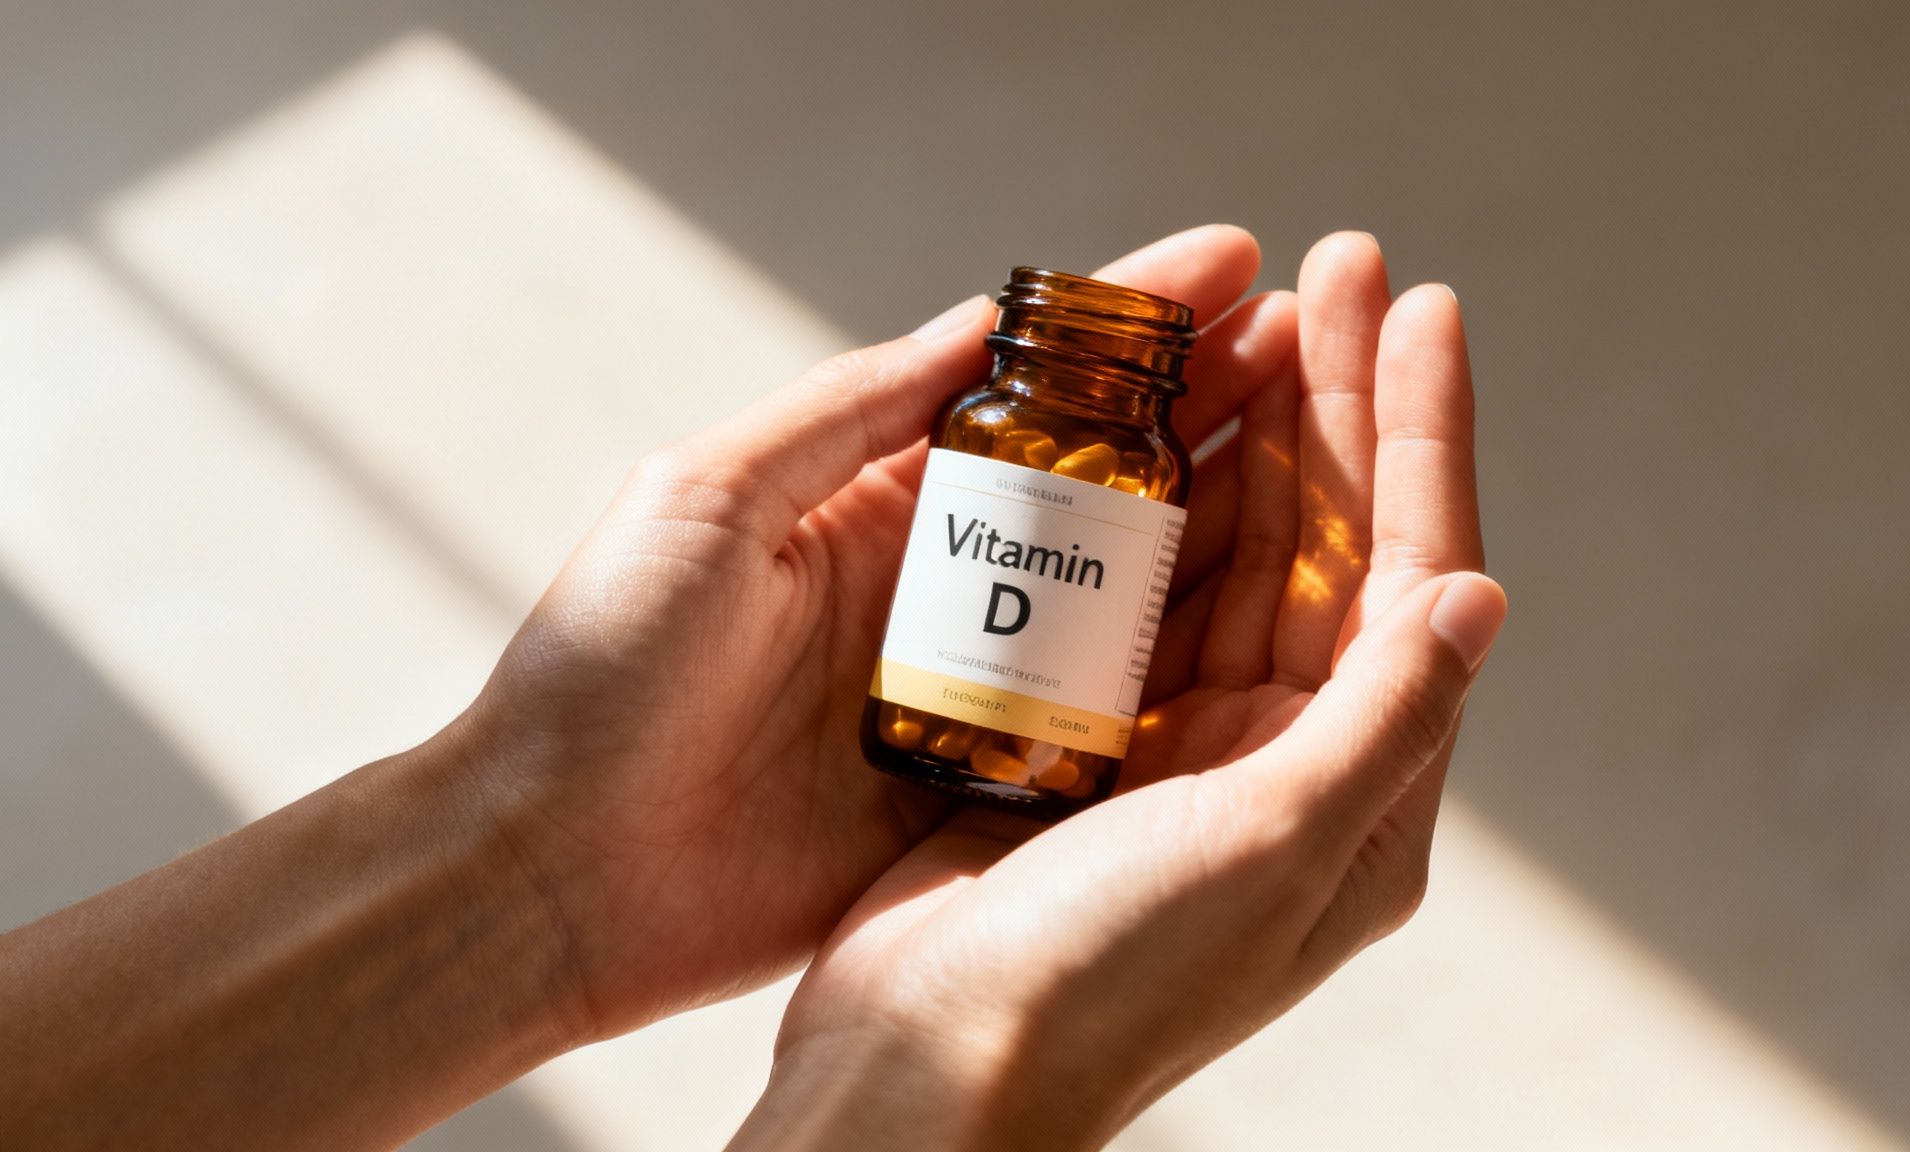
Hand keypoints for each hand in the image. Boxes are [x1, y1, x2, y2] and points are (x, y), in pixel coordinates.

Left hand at [455, 226, 1281, 1036]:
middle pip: (1107, 480)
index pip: (1031, 389)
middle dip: (1217, 408)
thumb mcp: (706, 495)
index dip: (1137, 323)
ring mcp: (968, 687)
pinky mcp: (977, 786)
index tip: (1234, 266)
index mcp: (871, 500)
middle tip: (1316, 349)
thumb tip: (976, 321)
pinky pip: (1105, 721)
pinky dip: (1190, 676)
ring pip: (1128, 593)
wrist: (556, 871)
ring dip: (1229, 524)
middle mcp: (939, 585)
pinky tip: (1274, 631)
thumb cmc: (602, 671)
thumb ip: (844, 410)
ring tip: (1331, 459)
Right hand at [732, 234, 1503, 1148]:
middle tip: (1340, 266)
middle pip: (1334, 546)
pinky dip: (1156, 503)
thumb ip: (1382, 723)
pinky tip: (1155, 420)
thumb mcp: (1267, 852)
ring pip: (1242, 556)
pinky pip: (1145, 592)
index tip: (1420, 311)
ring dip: (1256, 435)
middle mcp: (1289, 765)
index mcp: (1358, 799)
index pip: (1414, 579)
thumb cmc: (1101, 984)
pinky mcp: (1098, 743)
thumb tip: (1486, 595)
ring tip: (1258, 311)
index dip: (1421, 439)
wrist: (928, 1064)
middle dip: (1341, 404)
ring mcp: (1190, 750)